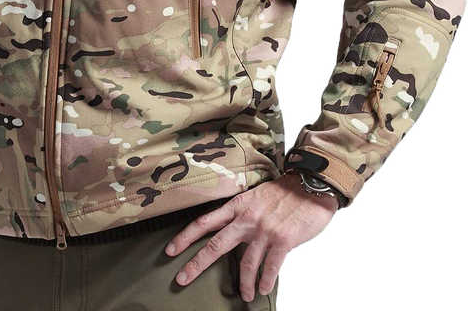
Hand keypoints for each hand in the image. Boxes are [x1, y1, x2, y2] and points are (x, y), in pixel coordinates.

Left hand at [164, 172, 338, 302]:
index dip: (185, 236)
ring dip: (243, 283)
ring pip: (246, 263)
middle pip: (216, 244)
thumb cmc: (283, 191)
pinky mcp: (283, 239)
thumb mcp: (255, 196)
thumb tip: (229, 231)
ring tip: (244, 295)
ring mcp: (264, 230)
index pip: (204, 222)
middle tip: (182, 279)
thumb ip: (241, 213)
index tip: (170, 250)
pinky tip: (262, 289)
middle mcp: (246, 218)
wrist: (310, 185)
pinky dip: (265, 281)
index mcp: (237, 206)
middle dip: (196, 264)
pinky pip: (270, 267)